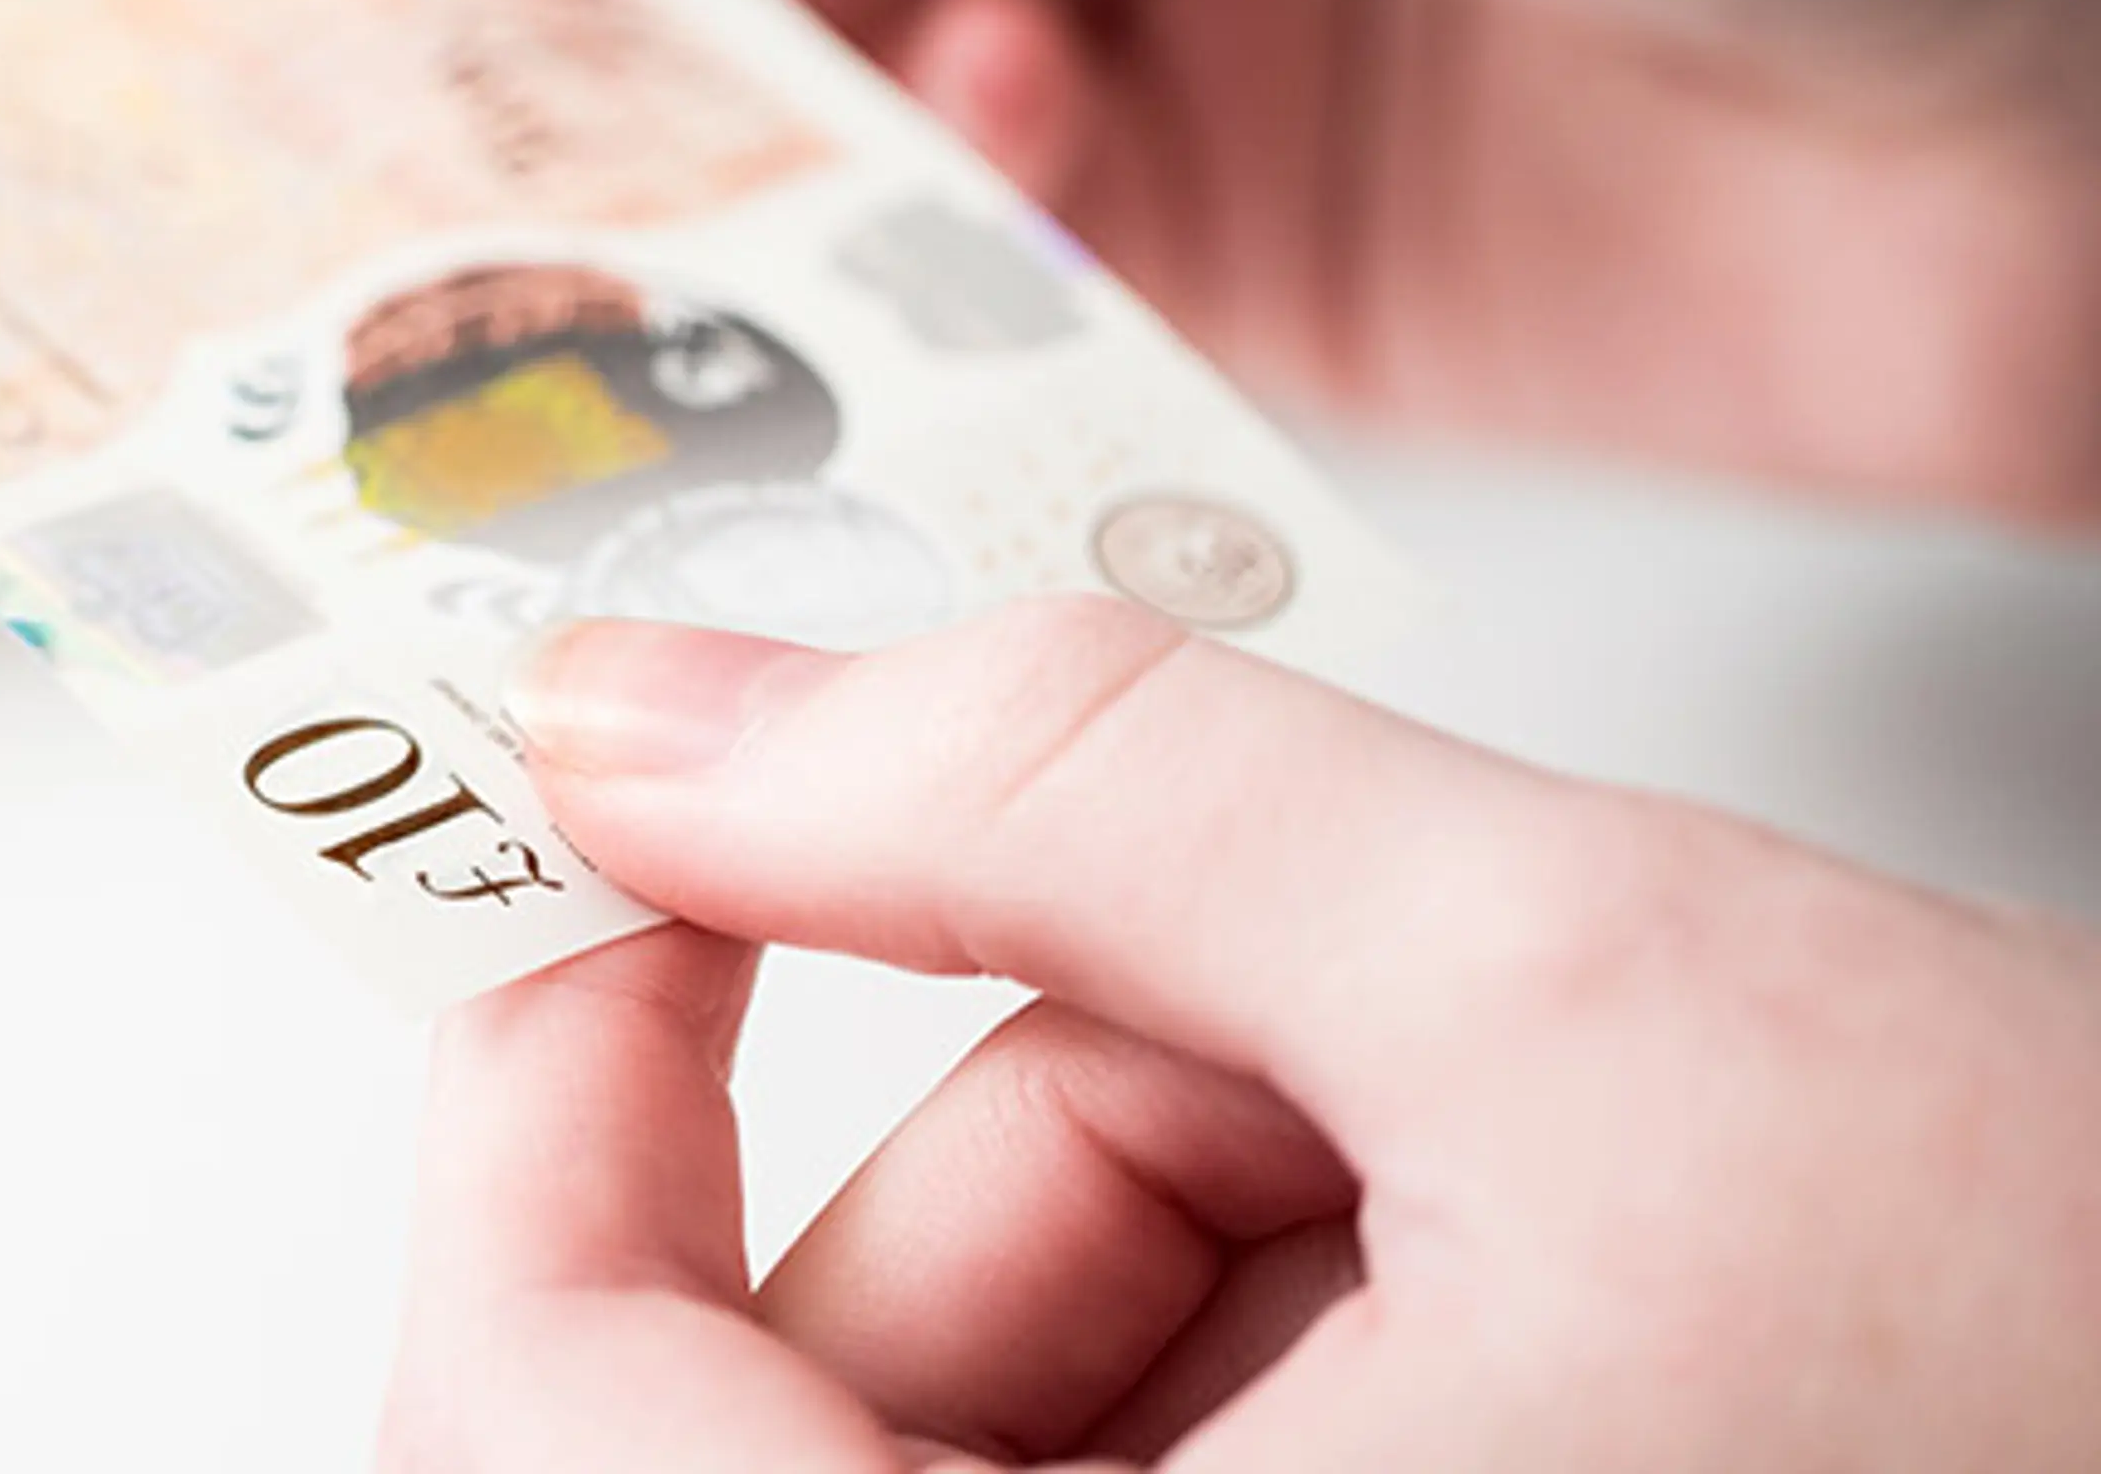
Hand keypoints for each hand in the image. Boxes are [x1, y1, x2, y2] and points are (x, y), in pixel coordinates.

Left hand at [384, 607, 2100, 1468]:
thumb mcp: (1580, 989)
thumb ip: (1064, 791)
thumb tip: (654, 711)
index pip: (532, 1414)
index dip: (543, 1093)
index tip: (660, 859)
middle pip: (769, 1411)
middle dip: (1015, 1127)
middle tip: (1289, 985)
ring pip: (969, 1435)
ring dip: (1190, 1214)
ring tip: (1529, 1154)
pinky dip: (1273, 1321)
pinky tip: (1538, 1268)